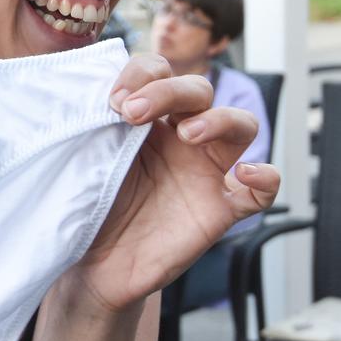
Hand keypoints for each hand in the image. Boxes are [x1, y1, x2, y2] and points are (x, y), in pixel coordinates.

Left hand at [69, 55, 279, 311]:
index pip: (159, 72)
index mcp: (148, 119)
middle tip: (131, 113)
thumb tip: (74, 98)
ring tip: (187, 134)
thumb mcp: (81, 162)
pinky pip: (262, 192)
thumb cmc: (86, 209)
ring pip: (240, 125)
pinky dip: (265, 178)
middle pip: (199, 90)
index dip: (141, 74)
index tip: (113, 99)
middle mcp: (181, 139)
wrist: (92, 269)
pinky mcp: (221, 210)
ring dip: (219, 120)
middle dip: (167, 91)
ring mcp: (205, 173)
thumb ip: (87, 130)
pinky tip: (246, 174)